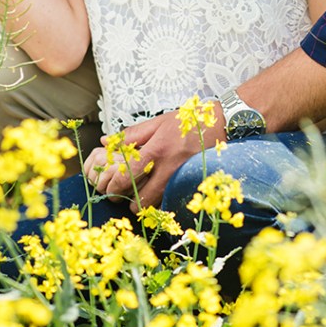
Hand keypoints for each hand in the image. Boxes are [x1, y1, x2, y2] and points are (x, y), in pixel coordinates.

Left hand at [83, 110, 218, 210]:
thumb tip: (106, 141)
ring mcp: (180, 179)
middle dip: (129, 202)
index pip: (129, 175)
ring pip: (156, 205)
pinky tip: (157, 194)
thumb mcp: (158, 122)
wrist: (220, 124)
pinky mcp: (190, 184)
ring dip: (145, 204)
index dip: (115, 186)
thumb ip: (131, 134)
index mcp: (157, 149)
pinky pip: (170, 202)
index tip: (110, 188)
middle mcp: (168, 168)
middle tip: (124, 196)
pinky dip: (161, 202)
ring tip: (139, 195)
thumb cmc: (187, 121)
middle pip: (141, 199)